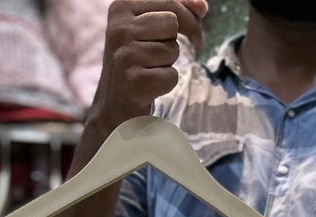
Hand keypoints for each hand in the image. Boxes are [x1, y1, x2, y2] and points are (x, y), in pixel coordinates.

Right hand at [88, 0, 207, 130]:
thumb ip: (175, 11)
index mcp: (120, 7)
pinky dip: (166, 84)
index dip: (189, 16)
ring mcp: (125, 56)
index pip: (170, 0)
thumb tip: (202, 7)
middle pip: (173, 23)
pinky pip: (171, 76)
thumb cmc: (135, 63)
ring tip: (148, 72)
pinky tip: (148, 88)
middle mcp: (119, 29)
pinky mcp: (135, 82)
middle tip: (165, 57)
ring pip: (173, 49)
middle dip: (174, 41)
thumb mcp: (147, 29)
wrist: (113, 106)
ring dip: (167, 64)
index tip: (195, 31)